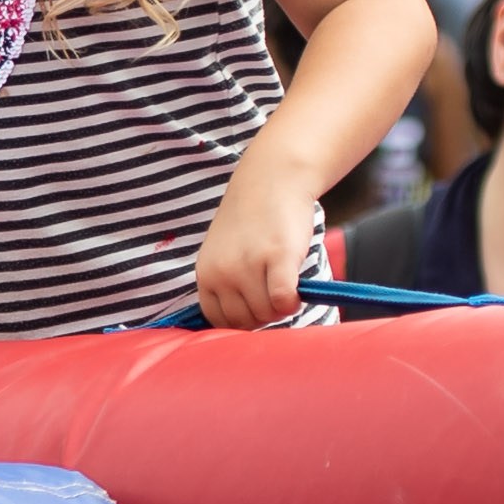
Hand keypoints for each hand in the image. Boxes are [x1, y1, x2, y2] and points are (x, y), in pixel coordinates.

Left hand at [186, 168, 319, 327]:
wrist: (273, 179)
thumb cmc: (253, 220)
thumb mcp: (225, 254)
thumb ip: (228, 285)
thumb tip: (246, 324)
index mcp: (206, 274)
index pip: (219, 321)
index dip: (242, 319)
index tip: (257, 305)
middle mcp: (222, 272)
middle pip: (245, 321)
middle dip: (264, 314)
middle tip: (275, 291)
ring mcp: (248, 265)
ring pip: (266, 314)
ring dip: (281, 306)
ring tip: (285, 281)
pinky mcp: (277, 258)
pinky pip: (283, 301)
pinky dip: (293, 301)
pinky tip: (298, 287)